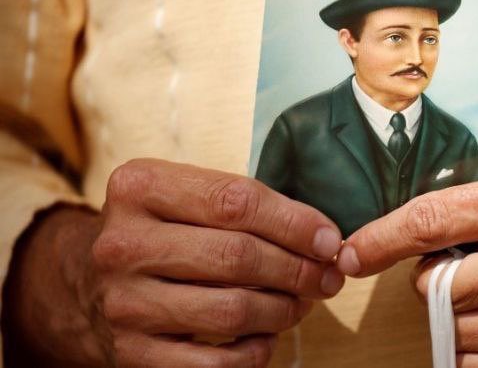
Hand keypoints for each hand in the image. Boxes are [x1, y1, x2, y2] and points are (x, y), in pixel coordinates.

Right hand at [5, 158, 343, 366]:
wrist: (88, 280)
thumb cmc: (163, 231)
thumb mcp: (188, 197)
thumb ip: (248, 207)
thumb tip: (324, 241)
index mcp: (140, 187)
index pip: (236, 202)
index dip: (296, 223)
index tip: (331, 240)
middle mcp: (123, 243)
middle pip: (238, 256)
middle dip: (299, 269)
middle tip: (328, 276)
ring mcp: (124, 302)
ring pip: (232, 310)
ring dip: (284, 310)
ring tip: (303, 302)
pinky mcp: (131, 352)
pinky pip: (215, 363)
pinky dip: (256, 351)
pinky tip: (267, 335)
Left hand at [337, 167, 477, 366]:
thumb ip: (466, 209)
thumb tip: (397, 241)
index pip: (429, 221)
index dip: (379, 238)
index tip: (350, 252)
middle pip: (432, 285)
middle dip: (434, 278)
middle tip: (469, 267)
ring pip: (450, 328)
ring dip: (457, 313)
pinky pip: (472, 363)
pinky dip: (474, 345)